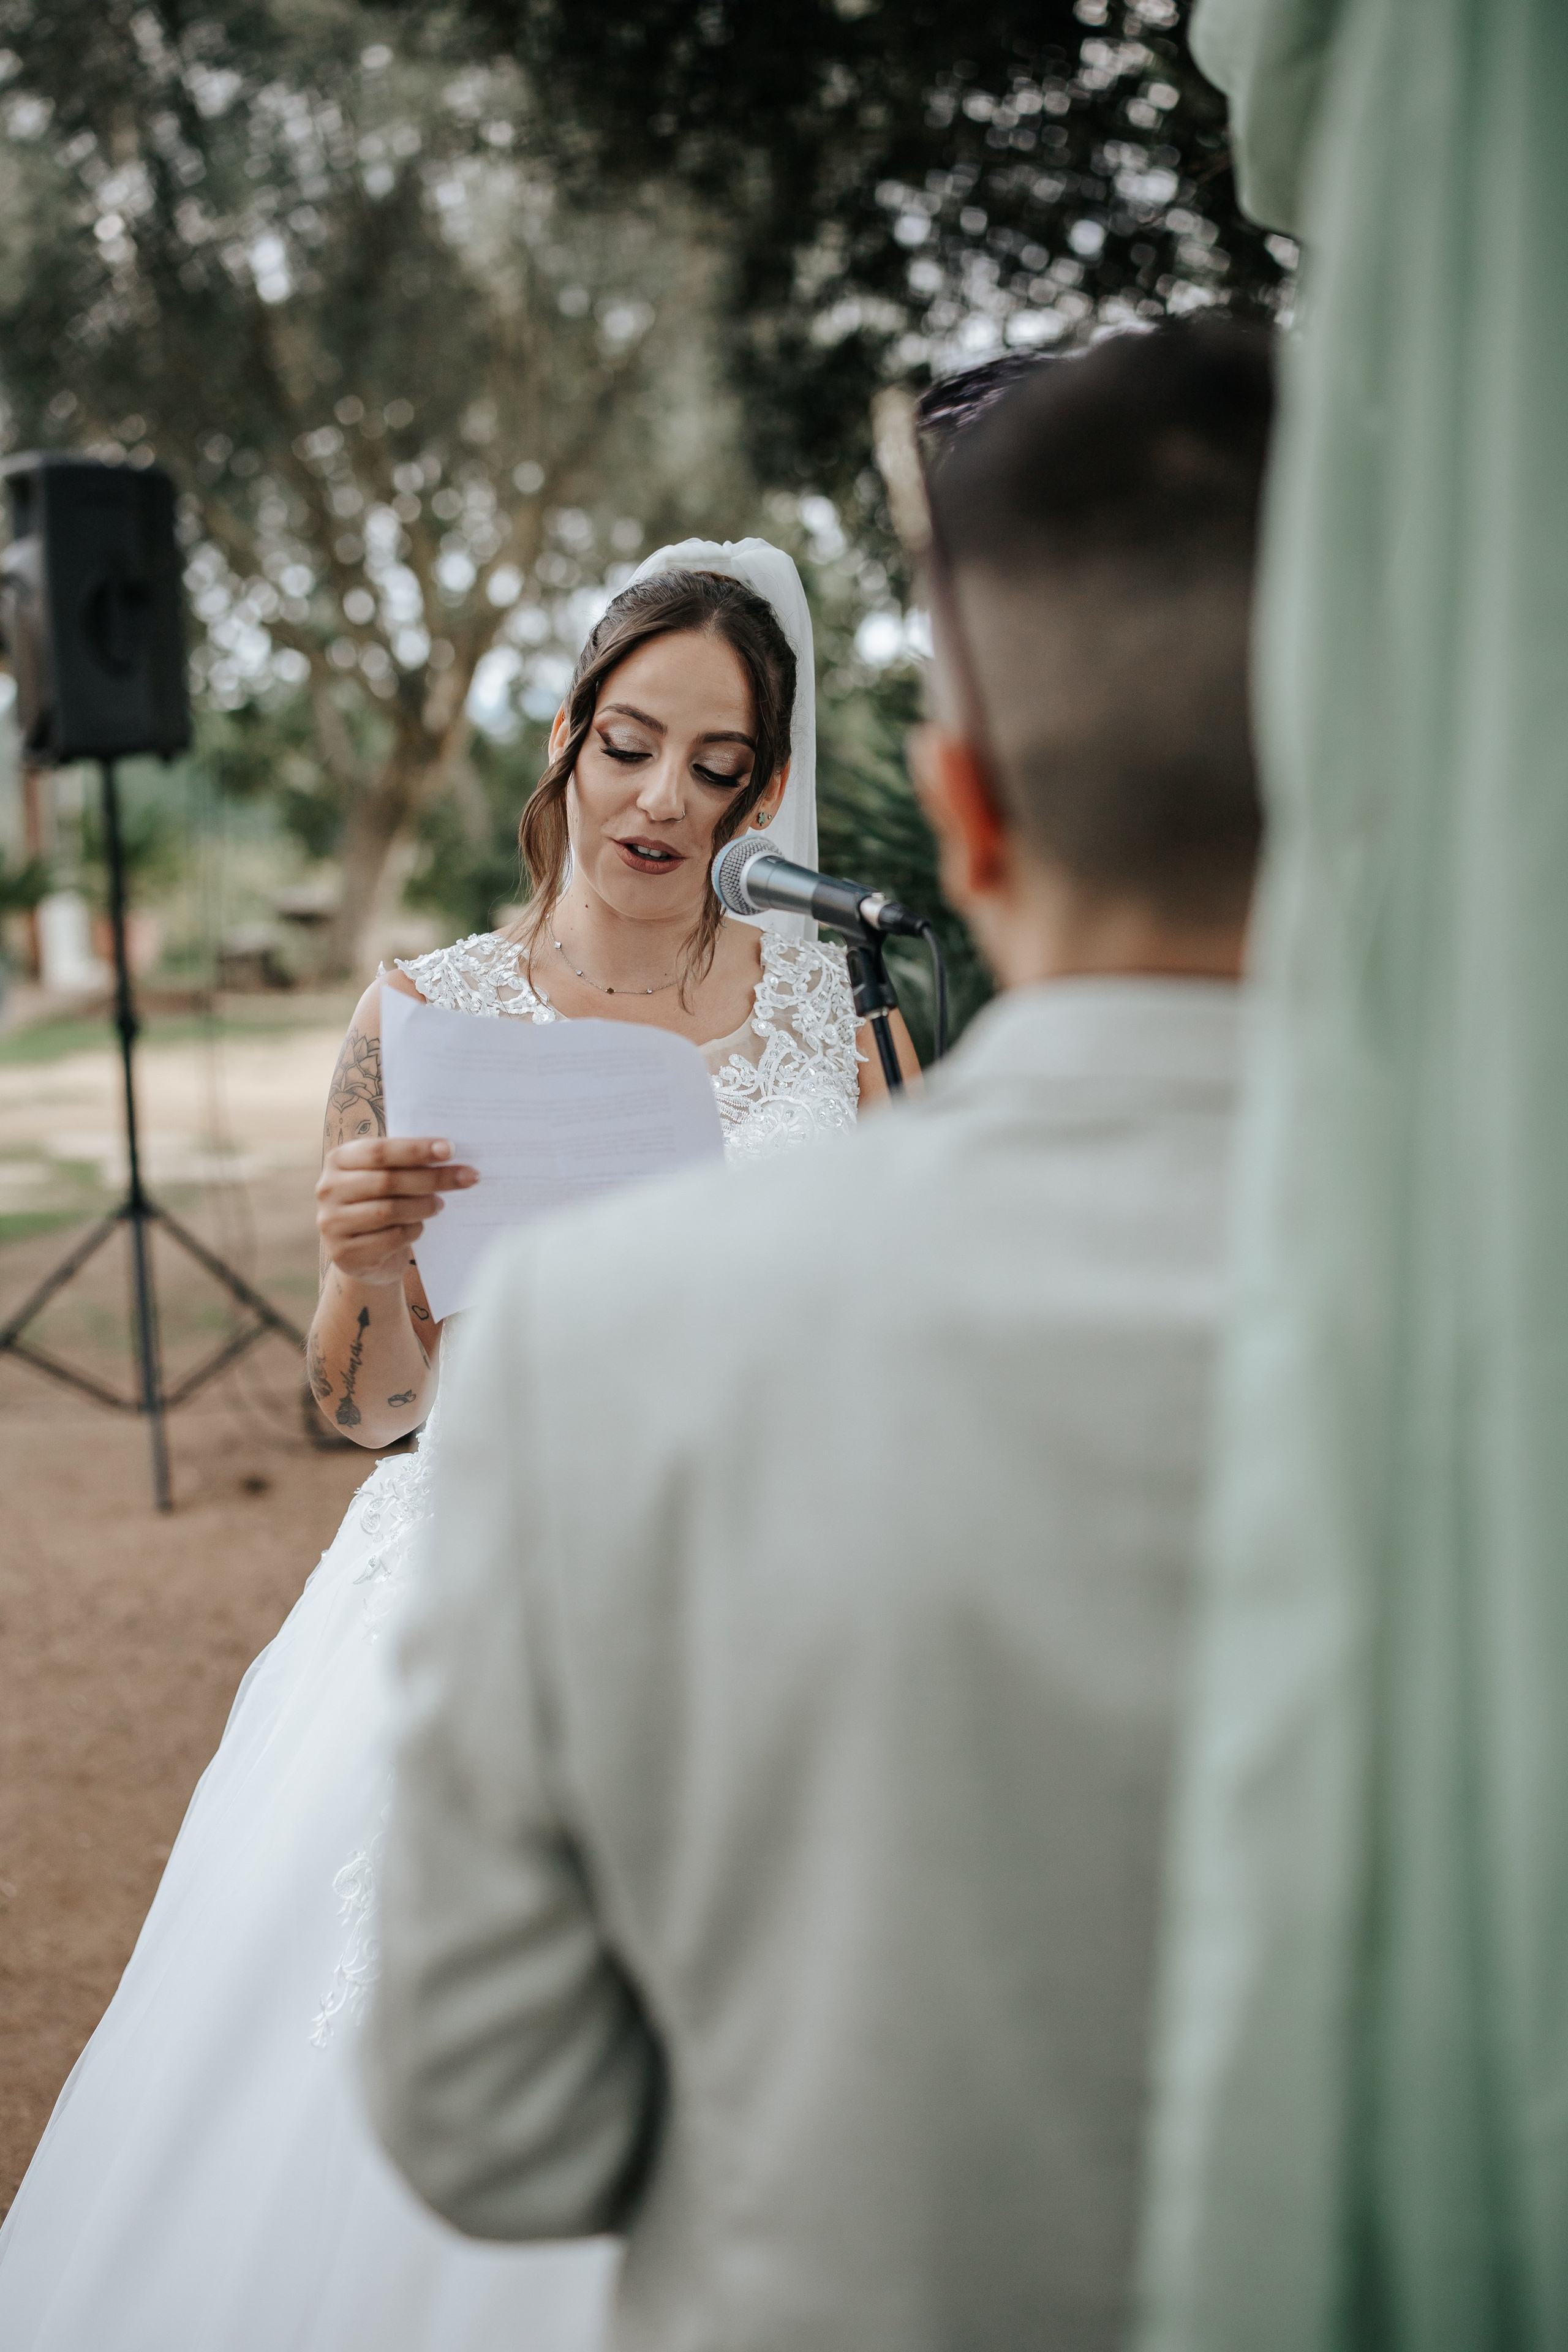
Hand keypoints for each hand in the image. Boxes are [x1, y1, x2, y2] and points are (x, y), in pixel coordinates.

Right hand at [316, 1137, 477, 1286]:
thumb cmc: (382, 1204)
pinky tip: (419, 1227)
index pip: (379, 1150)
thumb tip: (448, 1151)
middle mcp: (328, 1189)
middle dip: (433, 1178)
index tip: (451, 1149)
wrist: (364, 1256)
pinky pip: (390, 1238)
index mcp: (339, 1160)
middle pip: (388, 1180)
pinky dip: (412, 1231)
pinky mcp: (345, 1253)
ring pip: (390, 1211)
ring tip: (441, 1204)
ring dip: (424, 1206)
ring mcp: (332, 1223)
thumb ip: (404, 1163)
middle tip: (467, 1177)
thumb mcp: (384, 1178)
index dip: (416, 1149)